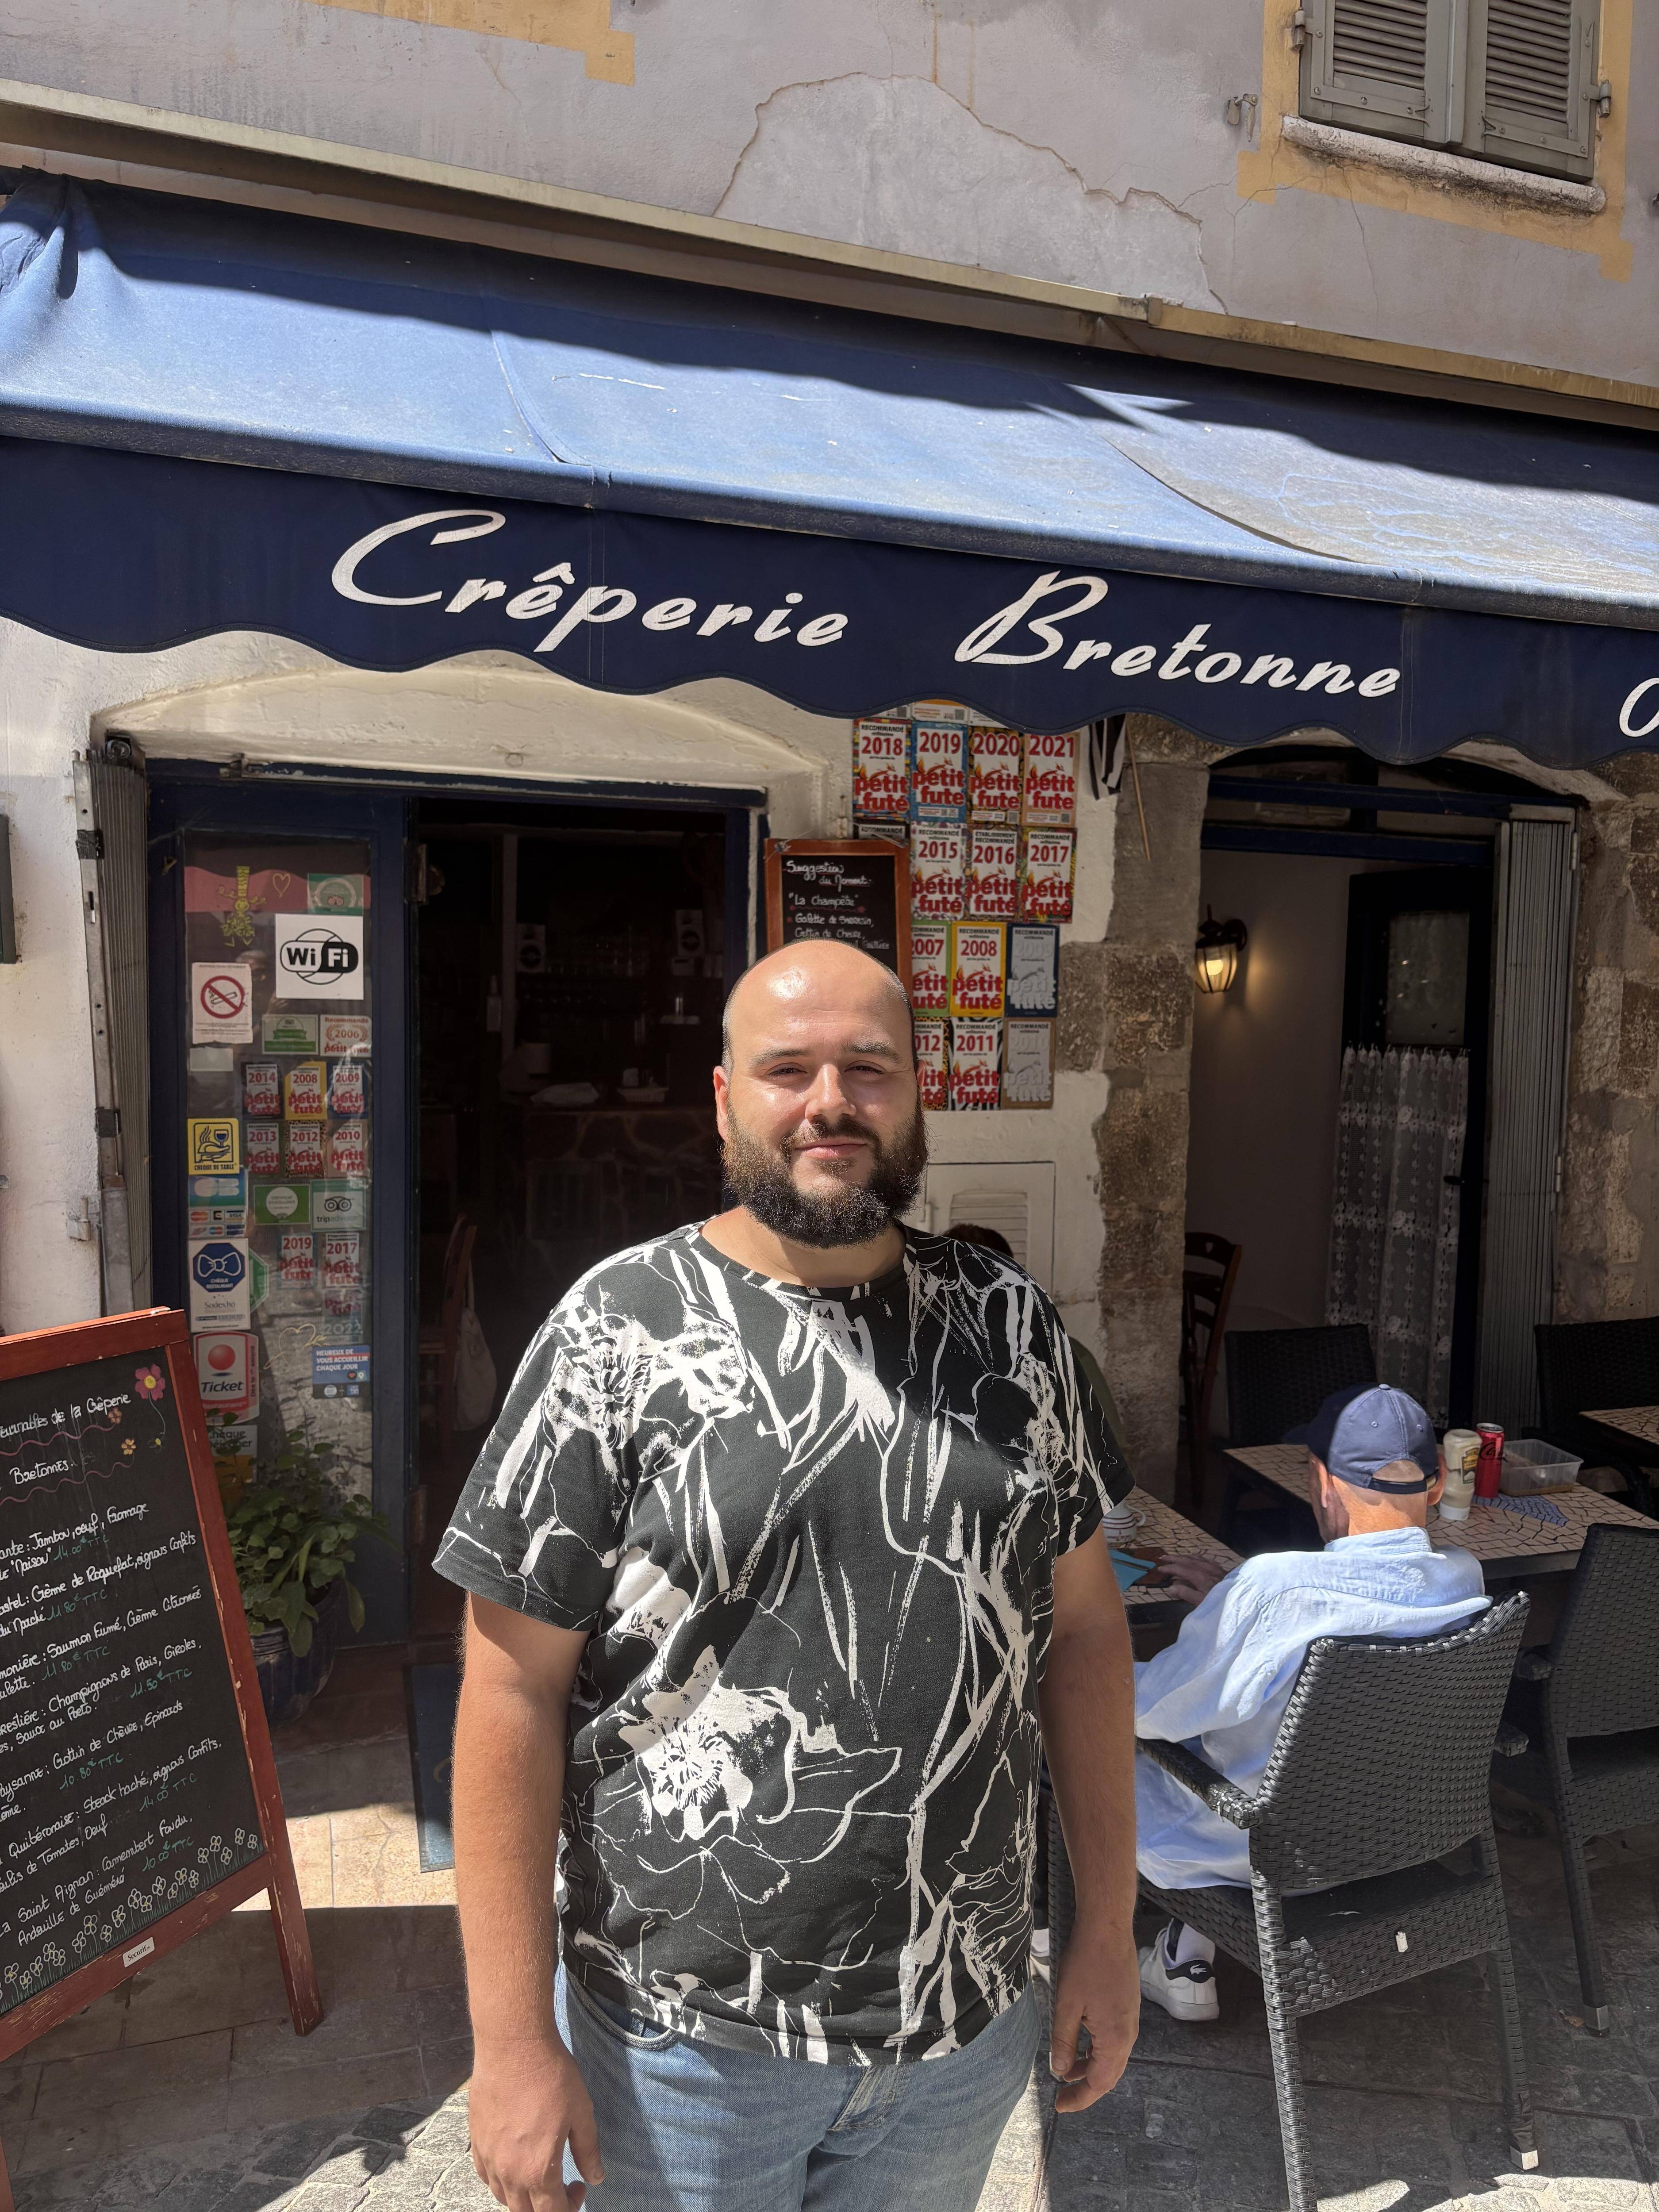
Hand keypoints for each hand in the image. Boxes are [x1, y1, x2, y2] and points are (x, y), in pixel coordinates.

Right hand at [469, 2035, 603, 2211]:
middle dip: (546, 2207)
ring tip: (539, 2173)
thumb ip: (588, 2152)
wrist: (513, 2046)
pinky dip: (501, 2181)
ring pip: (503, 2197)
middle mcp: (508, 2173)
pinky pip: (485, 2176)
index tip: (579, 2185)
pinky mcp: (475, 2141)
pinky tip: (513, 2163)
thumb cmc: (552, 2077)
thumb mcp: (581, 2114)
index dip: (570, 2206)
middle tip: (562, 2184)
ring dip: (524, 2196)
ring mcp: (488, 2158)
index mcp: (537, 2172)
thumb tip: (595, 2179)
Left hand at [1049, 1919, 1139, 2112]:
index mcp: (1115, 2038)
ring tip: (1066, 2072)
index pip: (1100, 2082)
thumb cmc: (1085, 1963)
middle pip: (1109, 2075)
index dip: (1080, 2098)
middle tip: (1062, 2098)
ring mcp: (1130, 2019)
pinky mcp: (1127, 2006)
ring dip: (1090, 2068)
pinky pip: (1114, 2041)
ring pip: (1112, 2058)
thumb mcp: (1066, 2004)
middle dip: (1085, 2088)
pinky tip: (1081, 2045)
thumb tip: (1060, 2071)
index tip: (1059, 2107)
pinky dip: (1097, 2051)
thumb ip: (1064, 2041)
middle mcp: (1128, 2034)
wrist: (1108, 1927)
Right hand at [1151, 1554, 1226, 1606]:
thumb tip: (1169, 1588)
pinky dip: (1193, 1557)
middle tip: (1162, 1558)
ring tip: (1175, 1557)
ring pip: (1193, 1557)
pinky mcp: (1217, 1566)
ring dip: (1182, 1556)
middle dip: (1173, 1558)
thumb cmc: (1219, 1601)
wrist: (1239, 1595)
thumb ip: (1185, 1594)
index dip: (1168, 1568)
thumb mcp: (1201, 1601)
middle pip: (1185, 1559)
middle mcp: (1204, 1567)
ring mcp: (1211, 1565)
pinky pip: (1202, 1557)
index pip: (1179, 1569)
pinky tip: (1193, 1558)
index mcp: (1198, 1575)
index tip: (1159, 1569)